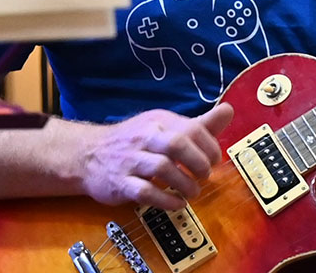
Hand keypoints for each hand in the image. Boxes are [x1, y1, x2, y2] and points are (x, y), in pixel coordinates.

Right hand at [72, 102, 234, 208]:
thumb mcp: (163, 127)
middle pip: (177, 145)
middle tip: (203, 176)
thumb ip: (198, 124)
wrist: (87, 154)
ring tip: (192, 192)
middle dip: (198, 164)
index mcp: (158, 121)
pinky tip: (177, 203)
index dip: (210, 148)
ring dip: (185, 185)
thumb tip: (228, 111)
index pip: (192, 130)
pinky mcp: (121, 183)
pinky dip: (166, 201)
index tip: (212, 161)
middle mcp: (144, 137)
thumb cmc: (133, 142)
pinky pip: (146, 192)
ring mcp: (131, 161)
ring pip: (163, 169)